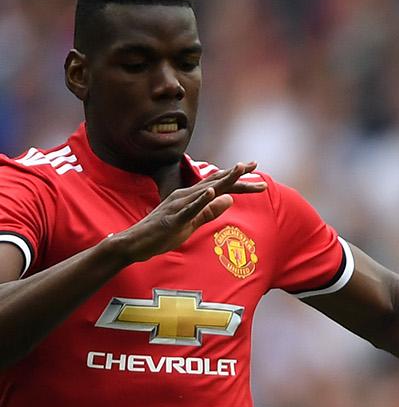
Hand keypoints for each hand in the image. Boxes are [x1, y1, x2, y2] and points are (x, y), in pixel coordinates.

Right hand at [114, 161, 264, 262]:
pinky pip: (190, 208)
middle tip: (254, 163)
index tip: (254, 169)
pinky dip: (201, 200)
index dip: (236, 178)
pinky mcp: (174, 218)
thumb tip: (230, 199)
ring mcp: (179, 206)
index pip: (217, 185)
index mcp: (190, 197)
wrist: (136, 243)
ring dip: (222, 180)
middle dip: (236, 173)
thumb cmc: (163, 233)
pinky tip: (212, 192)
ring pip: (205, 191)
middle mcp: (185, 196)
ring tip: (239, 169)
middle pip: (215, 183)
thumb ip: (210, 211)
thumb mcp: (193, 223)